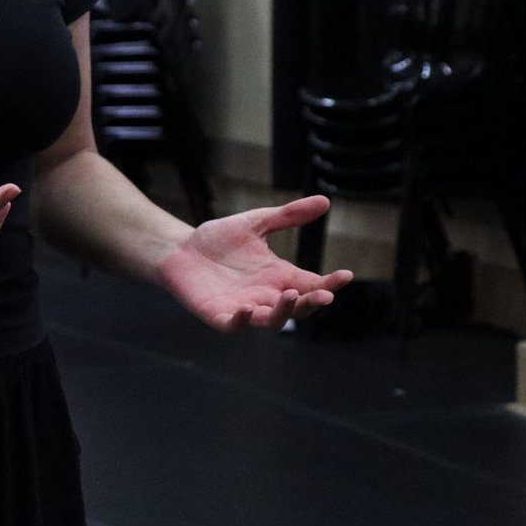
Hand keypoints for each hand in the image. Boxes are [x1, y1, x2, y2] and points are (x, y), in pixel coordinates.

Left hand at [158, 196, 353, 330]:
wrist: (179, 248)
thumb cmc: (218, 239)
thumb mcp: (256, 223)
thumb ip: (288, 216)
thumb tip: (324, 201)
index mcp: (278, 276)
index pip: (311, 284)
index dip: (330, 284)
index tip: (346, 275)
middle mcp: (265, 296)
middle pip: (296, 308)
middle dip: (311, 303)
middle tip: (324, 295)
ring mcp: (242, 308)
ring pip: (270, 320)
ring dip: (283, 312)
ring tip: (291, 295)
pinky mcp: (217, 314)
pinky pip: (232, 324)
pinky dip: (240, 321)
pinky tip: (245, 309)